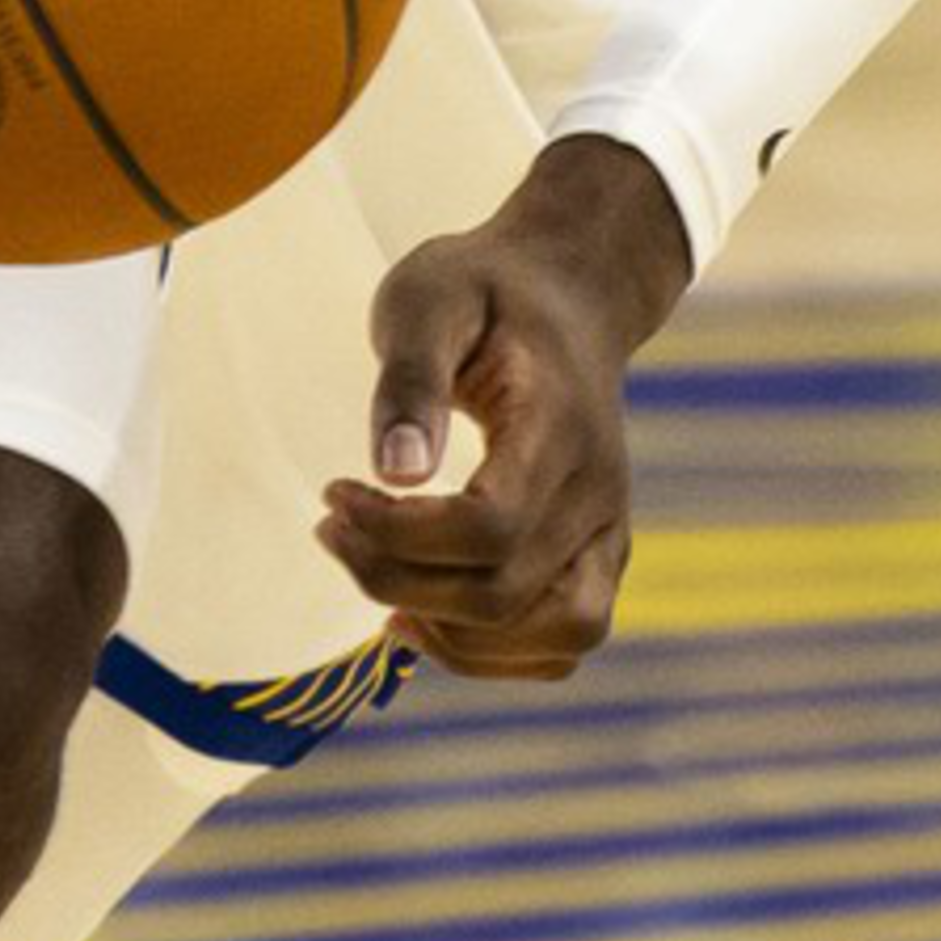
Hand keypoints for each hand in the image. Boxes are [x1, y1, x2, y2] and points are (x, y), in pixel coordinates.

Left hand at [320, 140, 693, 681]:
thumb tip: (395, 475)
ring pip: (554, 637)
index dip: (397, 533)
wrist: (569, 294)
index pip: (490, 525)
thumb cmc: (485, 291)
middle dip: (396, 579)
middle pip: (503, 594)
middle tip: (331, 527)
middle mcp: (601, 492)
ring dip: (450, 632)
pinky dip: (491, 649)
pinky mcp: (600, 555)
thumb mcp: (428, 296)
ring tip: (376, 578)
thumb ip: (410, 378)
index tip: (333, 491)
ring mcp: (609, 530)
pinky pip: (564, 641)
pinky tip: (421, 611)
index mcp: (561, 426)